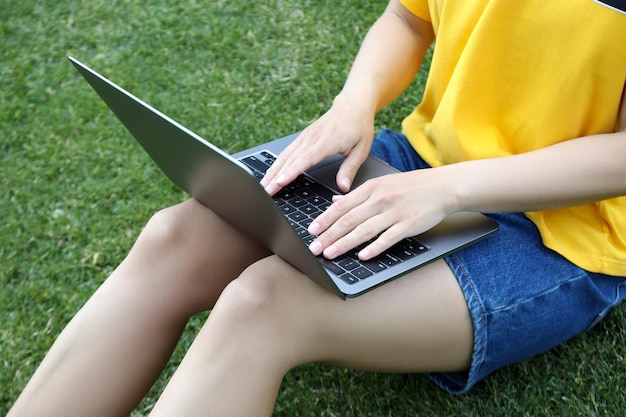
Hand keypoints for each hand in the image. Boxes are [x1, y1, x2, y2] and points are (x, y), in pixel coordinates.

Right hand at [261, 95, 374, 194]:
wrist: (353, 104)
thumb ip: (350, 169)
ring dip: (272, 170)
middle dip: (275, 176)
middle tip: (265, 192)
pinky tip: (271, 173)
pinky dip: (277, 163)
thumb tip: (343, 187)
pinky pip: (287, 151)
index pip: (305, 158)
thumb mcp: (361, 149)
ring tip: (263, 186)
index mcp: (327, 141)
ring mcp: (305, 136)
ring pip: (285, 155)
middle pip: (290, 159)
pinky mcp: (303, 137)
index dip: (292, 171)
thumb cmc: (359, 126)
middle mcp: (312, 137)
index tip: (280, 182)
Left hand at [307, 168, 458, 259]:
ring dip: (345, 243)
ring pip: (364, 230)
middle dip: (329, 235)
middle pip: (348, 219)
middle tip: (314, 247)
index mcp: (371, 188)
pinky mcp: (408, 224)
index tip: (311, 230)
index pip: (342, 206)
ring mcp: (394, 212)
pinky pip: (388, 238)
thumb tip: (335, 202)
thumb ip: (358, 195)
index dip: (325, 219)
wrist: (443, 187)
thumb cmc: (413, 186)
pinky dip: (374, 248)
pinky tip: (363, 256)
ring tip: (330, 254)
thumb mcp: (382, 183)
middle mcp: (380, 199)